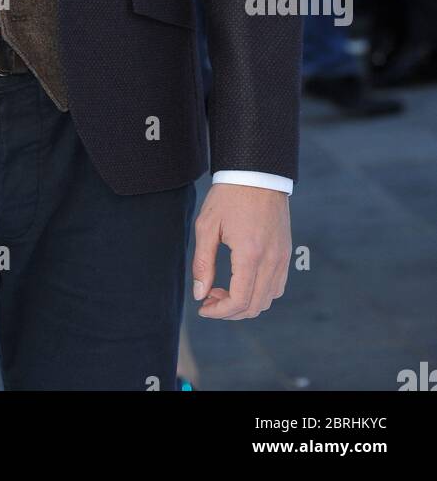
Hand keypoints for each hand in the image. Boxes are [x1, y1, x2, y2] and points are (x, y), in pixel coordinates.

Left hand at [191, 184, 290, 319]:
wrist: (257, 173)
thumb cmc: (228, 195)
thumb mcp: (207, 225)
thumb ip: (203, 263)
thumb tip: (200, 294)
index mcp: (250, 254)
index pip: (239, 300)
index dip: (219, 311)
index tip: (203, 307)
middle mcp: (271, 260)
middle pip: (255, 306)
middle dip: (229, 311)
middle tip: (209, 297)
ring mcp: (282, 257)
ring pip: (268, 299)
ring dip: (245, 303)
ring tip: (223, 289)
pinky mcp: (286, 252)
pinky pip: (277, 286)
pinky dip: (260, 293)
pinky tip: (242, 280)